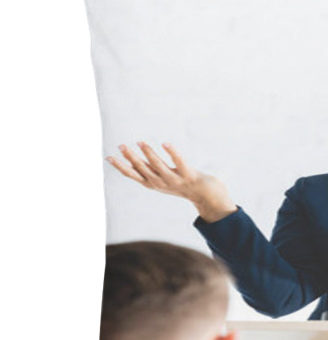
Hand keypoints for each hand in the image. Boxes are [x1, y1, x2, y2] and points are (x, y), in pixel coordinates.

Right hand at [106, 142, 236, 221]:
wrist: (207, 197)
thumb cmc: (183, 185)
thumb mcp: (162, 180)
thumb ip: (149, 171)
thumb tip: (132, 161)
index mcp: (153, 183)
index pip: (133, 175)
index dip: (120, 166)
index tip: (108, 156)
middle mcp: (162, 183)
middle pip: (143, 169)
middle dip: (131, 157)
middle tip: (121, 145)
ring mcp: (175, 180)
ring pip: (159, 166)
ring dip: (149, 154)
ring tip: (141, 142)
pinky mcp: (189, 176)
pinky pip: (179, 163)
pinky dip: (172, 153)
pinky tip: (166, 143)